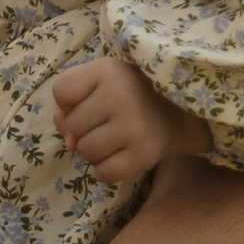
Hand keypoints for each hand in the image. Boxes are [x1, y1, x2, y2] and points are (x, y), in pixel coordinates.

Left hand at [50, 49, 205, 184]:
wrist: (181, 113)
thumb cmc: (130, 95)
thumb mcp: (100, 84)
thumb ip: (70, 106)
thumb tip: (70, 143)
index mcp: (108, 70)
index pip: (62, 91)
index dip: (69, 103)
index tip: (92, 101)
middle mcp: (121, 93)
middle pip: (72, 125)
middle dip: (84, 129)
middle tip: (108, 122)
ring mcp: (134, 125)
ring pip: (86, 151)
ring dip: (95, 151)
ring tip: (115, 139)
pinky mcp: (145, 153)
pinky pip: (104, 173)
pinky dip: (107, 170)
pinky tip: (121, 156)